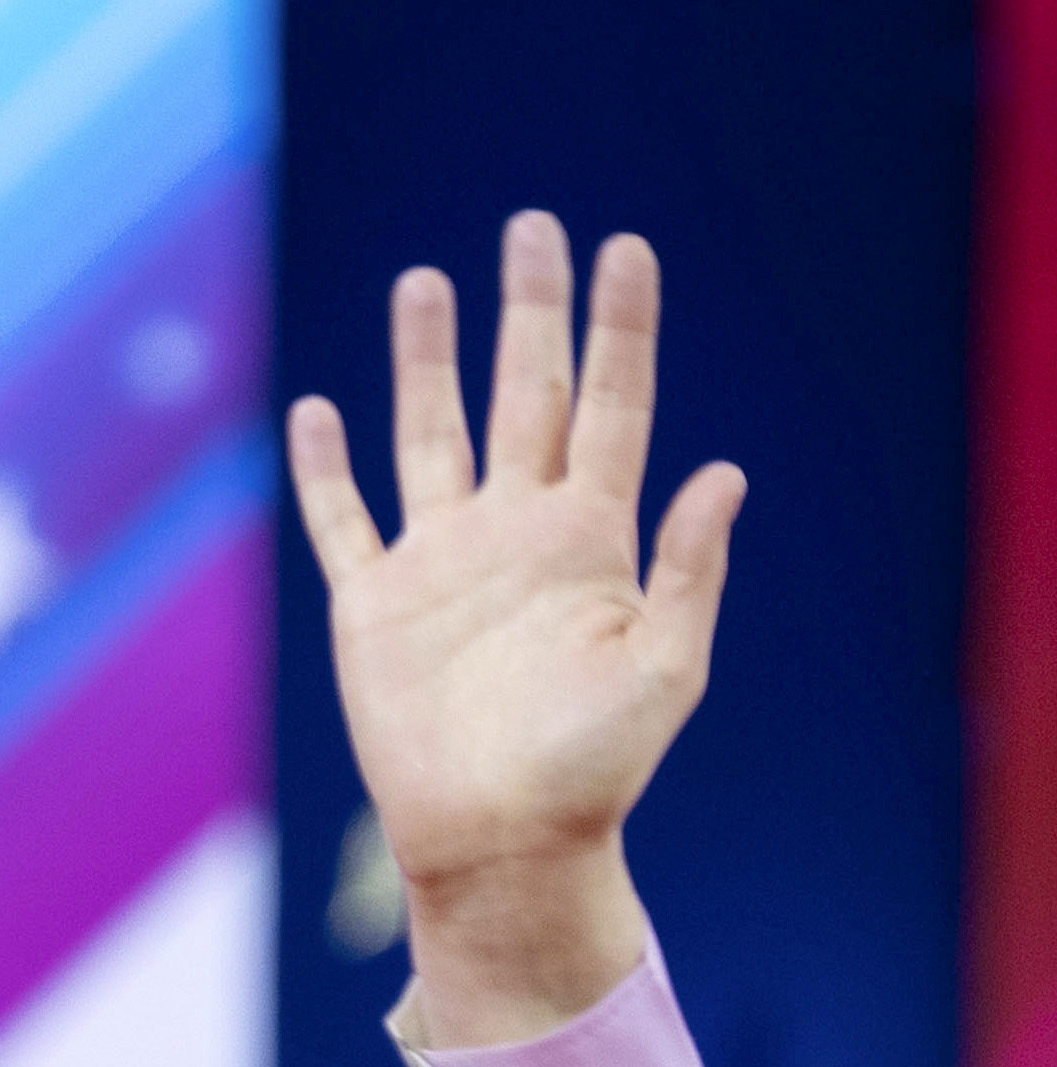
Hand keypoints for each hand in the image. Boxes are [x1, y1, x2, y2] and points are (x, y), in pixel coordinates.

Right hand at [287, 212, 744, 1044]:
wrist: (505, 839)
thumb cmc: (596, 767)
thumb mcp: (666, 668)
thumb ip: (689, 570)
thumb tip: (724, 473)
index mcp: (596, 541)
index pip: (615, 407)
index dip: (621, 329)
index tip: (626, 251)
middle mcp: (521, 533)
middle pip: (528, 394)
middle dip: (531, 313)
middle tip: (536, 227)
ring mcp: (445, 561)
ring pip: (433, 433)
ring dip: (430, 359)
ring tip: (430, 281)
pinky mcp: (376, 601)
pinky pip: (346, 518)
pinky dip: (328, 468)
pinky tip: (322, 413)